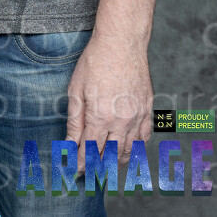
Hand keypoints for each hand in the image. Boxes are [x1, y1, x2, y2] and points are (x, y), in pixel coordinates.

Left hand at [66, 33, 152, 172]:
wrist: (122, 44)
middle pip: (110, 156)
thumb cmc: (95, 62)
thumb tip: (69, 143)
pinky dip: (136, 147)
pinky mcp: (148, 110)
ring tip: (107, 166)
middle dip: (99, 168)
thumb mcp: (76, 90)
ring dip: (118, 162)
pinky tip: (128, 149)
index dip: (81, 163)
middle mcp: (121, 122)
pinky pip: (145, 137)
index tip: (75, 171)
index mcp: (100, 117)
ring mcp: (137, 117)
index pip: (89, 150)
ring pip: (130, 150)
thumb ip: (74, 120)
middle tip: (90, 173)